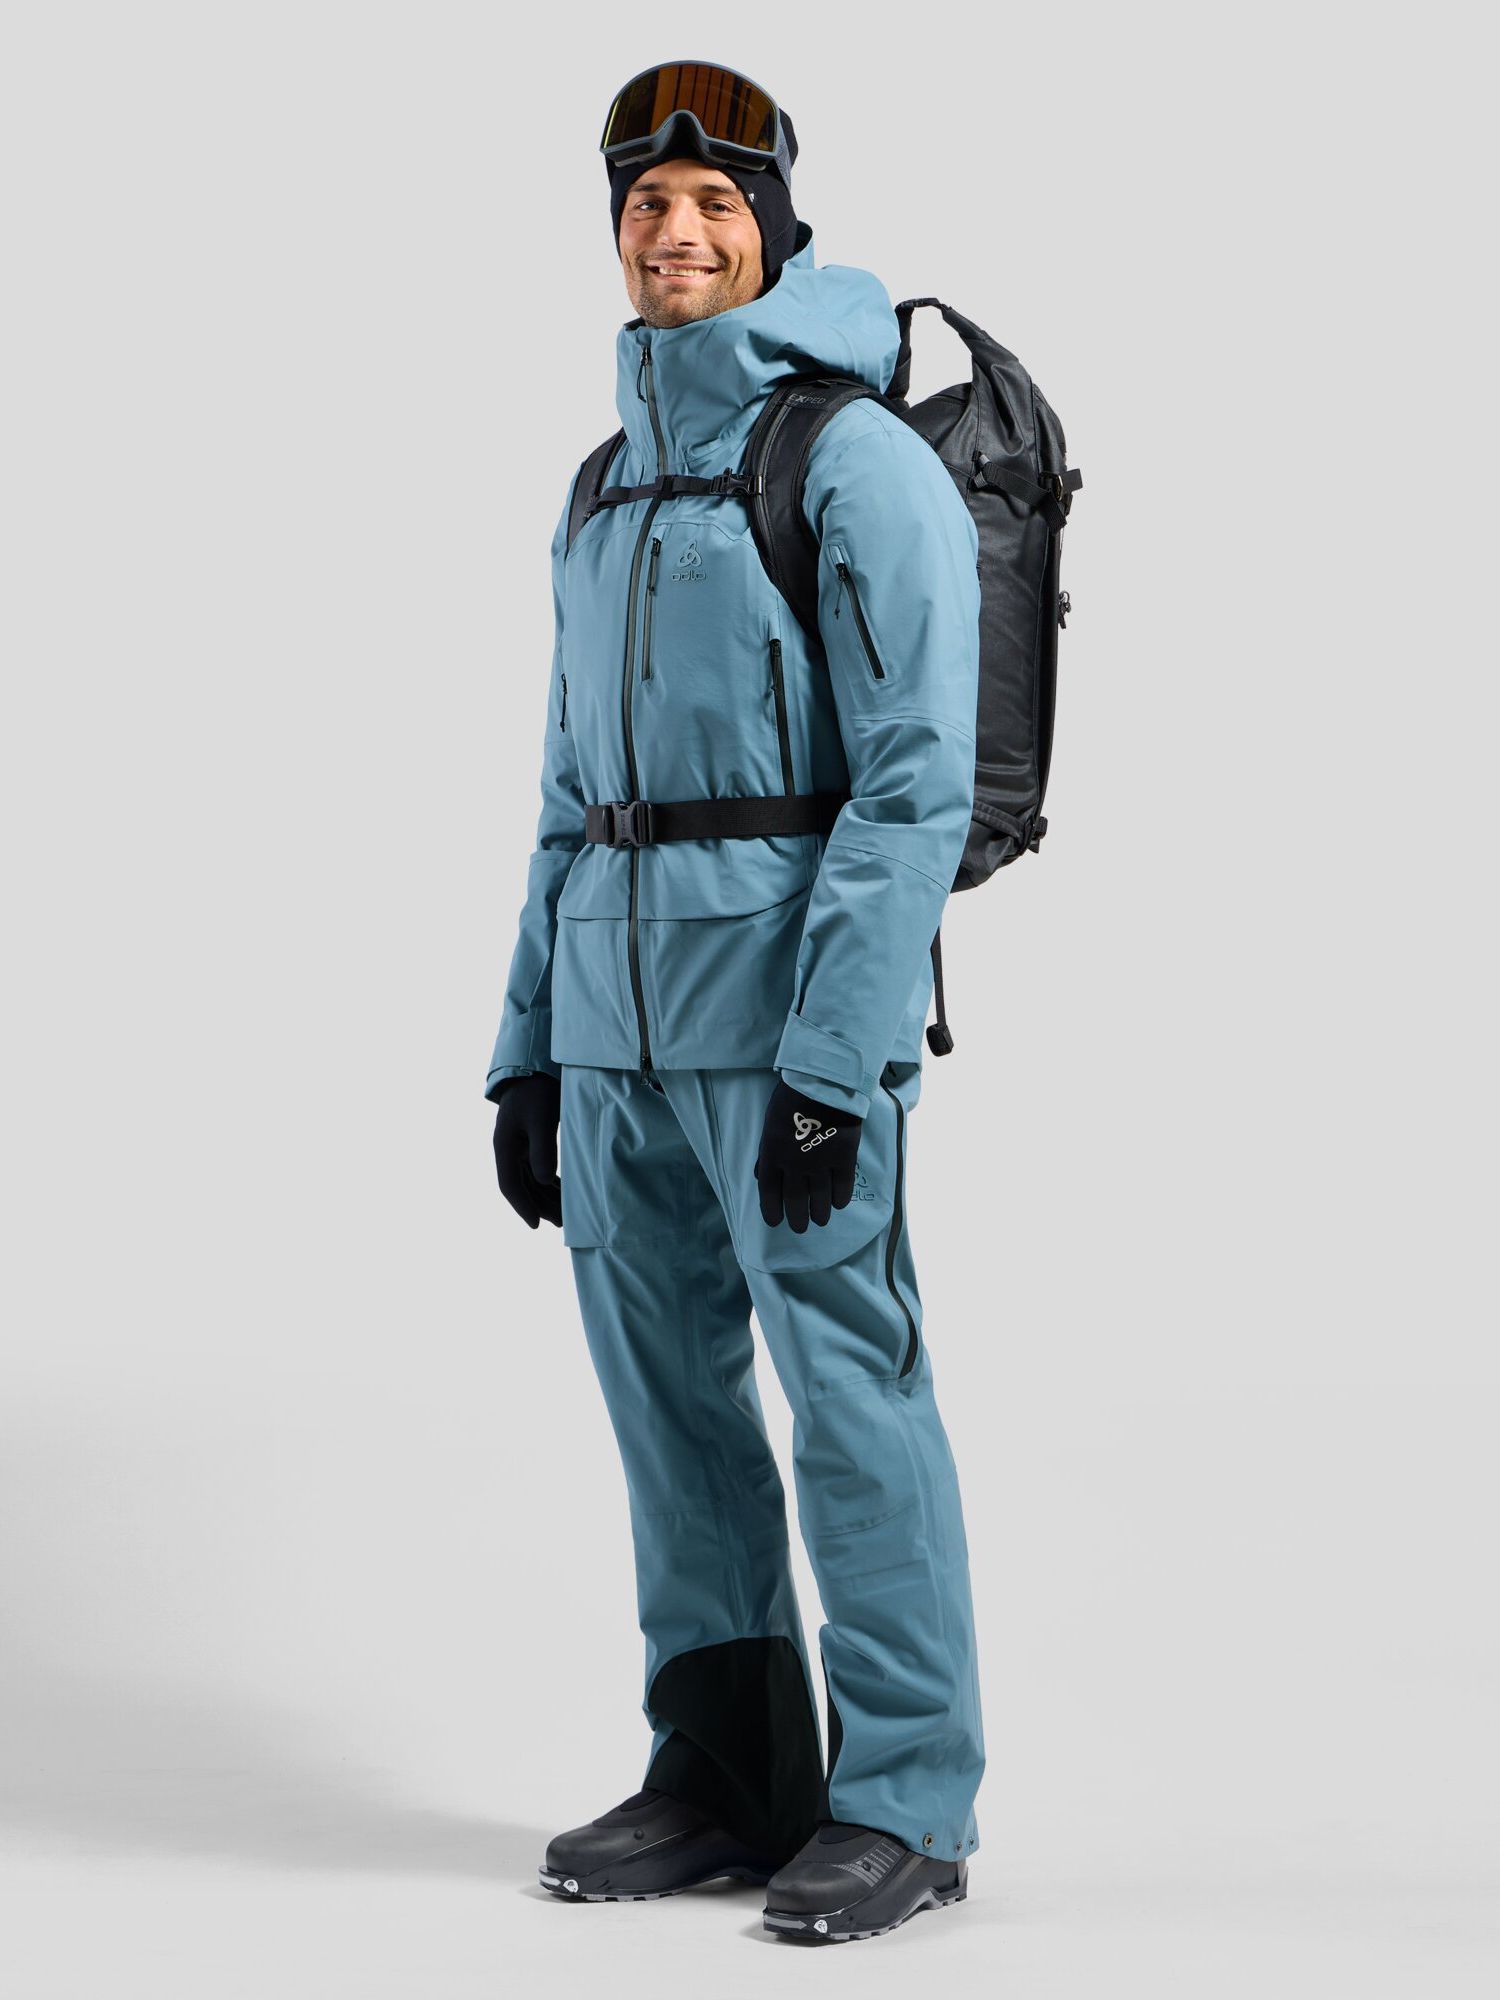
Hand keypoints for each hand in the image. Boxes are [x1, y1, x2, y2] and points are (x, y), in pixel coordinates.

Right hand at [492, 1073, 562, 1228]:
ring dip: (544, 1196)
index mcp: (504, 1145)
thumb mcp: (542, 1119)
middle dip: (539, 1205)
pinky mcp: (528, 1140)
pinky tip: (560, 1191)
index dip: (523, 1207)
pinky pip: (535, 1169)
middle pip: (521, 1186)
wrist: (534, 1066)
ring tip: (563, 1213)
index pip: (510, 1185)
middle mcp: (507, 1148)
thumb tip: (544, 1182)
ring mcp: (516, 1145)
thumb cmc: (537, 1090)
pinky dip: (547, 1182)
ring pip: (529, 1179)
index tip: (537, 1225)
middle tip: (561, 1222)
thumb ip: (543, 1150)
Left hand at [753, 1080, 862, 1232]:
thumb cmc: (791, 1098)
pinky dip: (840, 1198)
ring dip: (819, 1212)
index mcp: (772, 1154)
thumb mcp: (769, 1124)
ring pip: (820, 1197)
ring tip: (820, 1221)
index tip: (775, 1222)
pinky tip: (838, 1204)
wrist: (822, 1082)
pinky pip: (842, 1185)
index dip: (771, 1210)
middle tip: (800, 1228)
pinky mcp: (843, 1157)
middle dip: (797, 1218)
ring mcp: (820, 1162)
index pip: (769, 1191)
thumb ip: (765, 1152)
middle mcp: (795, 1164)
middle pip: (795, 1200)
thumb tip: (758, 1175)